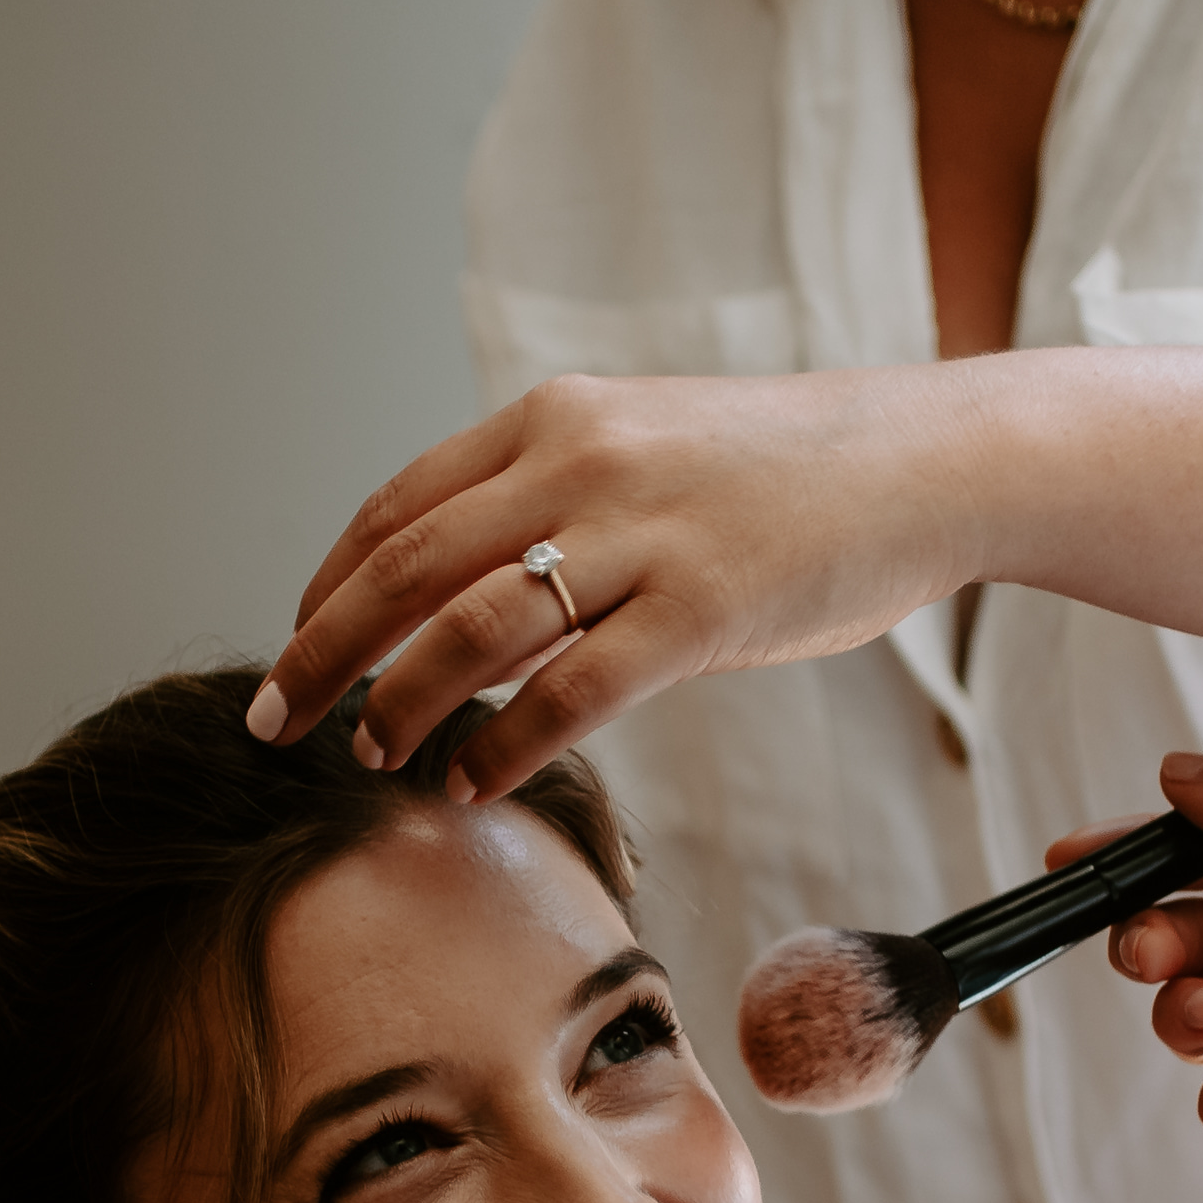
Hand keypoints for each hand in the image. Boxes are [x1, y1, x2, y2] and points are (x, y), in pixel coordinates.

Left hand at [254, 370, 989, 799]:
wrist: (926, 462)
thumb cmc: (788, 475)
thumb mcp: (648, 453)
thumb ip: (555, 508)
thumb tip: (468, 604)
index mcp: (554, 419)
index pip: (397, 508)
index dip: (327, 588)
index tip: (294, 648)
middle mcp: (581, 462)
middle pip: (403, 570)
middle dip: (322, 654)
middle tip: (276, 721)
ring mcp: (642, 534)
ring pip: (470, 633)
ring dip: (400, 705)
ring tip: (371, 758)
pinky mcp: (703, 608)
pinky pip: (570, 694)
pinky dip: (502, 747)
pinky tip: (472, 783)